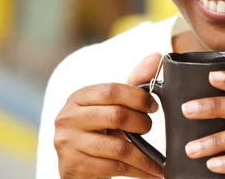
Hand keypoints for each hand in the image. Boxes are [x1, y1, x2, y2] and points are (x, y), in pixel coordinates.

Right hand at [54, 53, 164, 178]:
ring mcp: (68, 143)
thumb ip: (134, 83)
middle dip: (142, 124)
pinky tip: (151, 173)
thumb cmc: (99, 129)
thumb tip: (156, 57)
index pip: (112, 90)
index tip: (153, 106)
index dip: (138, 97)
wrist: (77, 166)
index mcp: (78, 97)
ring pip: (118, 147)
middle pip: (116, 116)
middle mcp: (67, 118)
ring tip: (157, 159)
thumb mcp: (113, 105)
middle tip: (149, 128)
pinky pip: (114, 168)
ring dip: (145, 156)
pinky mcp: (73, 167)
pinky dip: (138, 172)